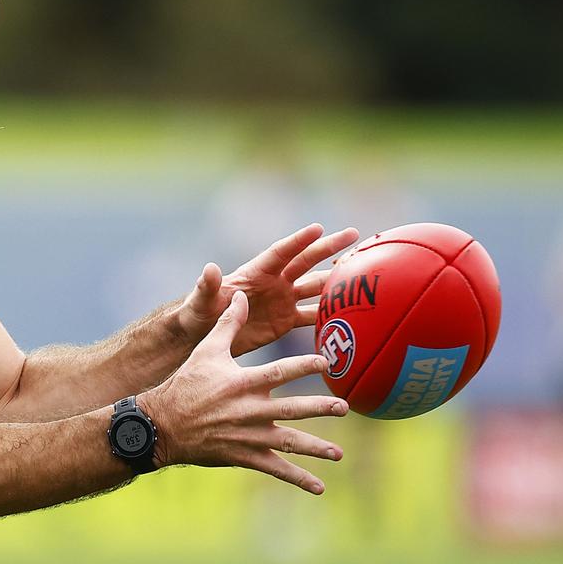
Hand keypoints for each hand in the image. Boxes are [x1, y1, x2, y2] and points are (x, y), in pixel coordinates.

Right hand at [145, 292, 347, 493]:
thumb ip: (229, 324)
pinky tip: (320, 487)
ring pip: (288, 442)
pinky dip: (298, 478)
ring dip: (316, 448)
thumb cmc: (186, 383)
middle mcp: (250, 410)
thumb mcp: (206, 350)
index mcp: (243, 383)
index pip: (280, 372)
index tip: (327, 362)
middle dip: (319, 408)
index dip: (304, 366)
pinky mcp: (245, 456)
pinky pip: (276, 469)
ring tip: (338, 454)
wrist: (164, 424)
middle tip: (344, 406)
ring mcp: (249, 436)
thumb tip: (242, 295)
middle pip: (292, 409)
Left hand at [175, 223, 358, 355]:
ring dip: (337, 282)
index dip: (298, 241)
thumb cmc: (198, 313)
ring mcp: (282, 301)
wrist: (203, 336)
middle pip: (306, 262)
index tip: (318, 227)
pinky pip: (312, 318)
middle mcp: (274, 283)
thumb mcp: (201, 301)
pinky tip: (352, 317)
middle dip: (329, 248)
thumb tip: (209, 268)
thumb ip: (207, 286)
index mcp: (255, 273)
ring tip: (364, 275)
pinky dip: (330, 317)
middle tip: (355, 235)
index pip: (281, 253)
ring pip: (315, 288)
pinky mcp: (285, 322)